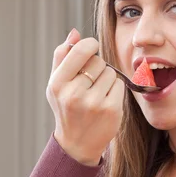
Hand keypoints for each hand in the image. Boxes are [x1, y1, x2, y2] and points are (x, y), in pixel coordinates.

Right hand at [46, 29, 124, 164]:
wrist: (76, 144)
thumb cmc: (66, 108)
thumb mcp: (56, 84)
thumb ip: (62, 56)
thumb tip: (75, 33)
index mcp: (57, 84)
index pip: (80, 50)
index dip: (90, 45)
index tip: (92, 47)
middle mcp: (74, 94)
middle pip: (97, 61)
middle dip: (96, 66)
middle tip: (90, 81)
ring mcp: (93, 103)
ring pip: (110, 72)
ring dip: (107, 78)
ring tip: (97, 92)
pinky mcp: (111, 110)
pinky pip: (119, 84)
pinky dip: (115, 89)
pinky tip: (106, 100)